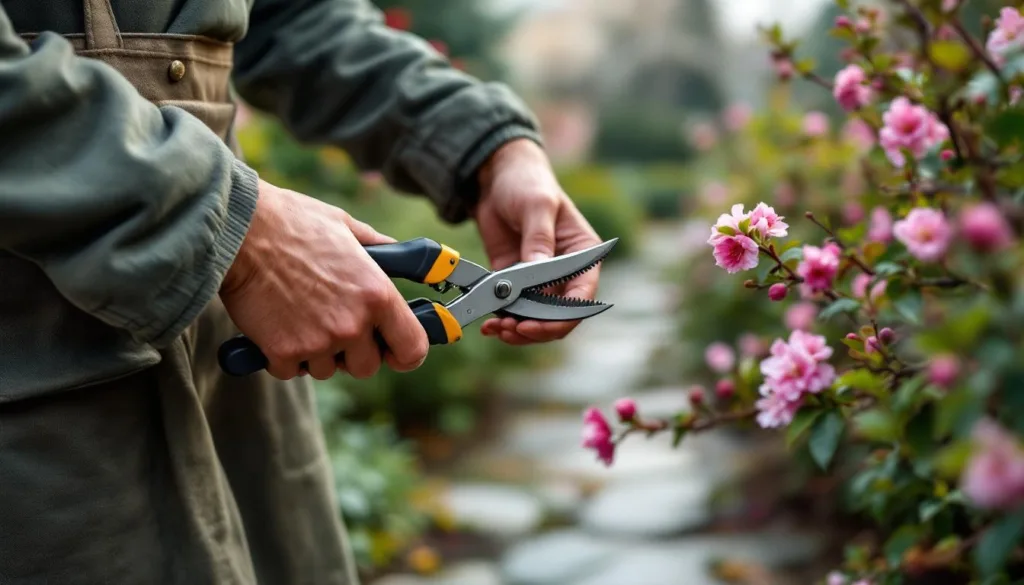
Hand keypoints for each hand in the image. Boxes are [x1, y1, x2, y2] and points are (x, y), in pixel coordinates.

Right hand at [219, 180, 428, 379]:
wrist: (238, 231)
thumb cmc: (292, 222)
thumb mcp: (345, 226)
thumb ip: (377, 247)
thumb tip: (399, 253)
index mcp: (377, 294)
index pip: (412, 348)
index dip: (405, 354)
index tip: (394, 351)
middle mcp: (353, 324)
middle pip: (366, 367)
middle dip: (352, 353)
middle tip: (334, 326)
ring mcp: (318, 342)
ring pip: (326, 370)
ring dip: (316, 353)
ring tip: (299, 316)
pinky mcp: (283, 352)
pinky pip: (291, 370)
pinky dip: (284, 355)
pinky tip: (276, 325)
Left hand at [472, 139, 602, 344]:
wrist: (496, 177)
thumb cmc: (527, 182)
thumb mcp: (536, 205)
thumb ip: (539, 238)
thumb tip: (538, 268)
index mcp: (582, 256)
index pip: (582, 298)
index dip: (561, 319)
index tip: (534, 324)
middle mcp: (565, 274)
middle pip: (558, 317)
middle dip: (535, 328)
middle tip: (510, 329)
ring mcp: (538, 281)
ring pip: (535, 319)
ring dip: (517, 330)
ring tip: (497, 328)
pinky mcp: (513, 282)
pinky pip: (511, 310)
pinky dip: (502, 321)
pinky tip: (489, 324)